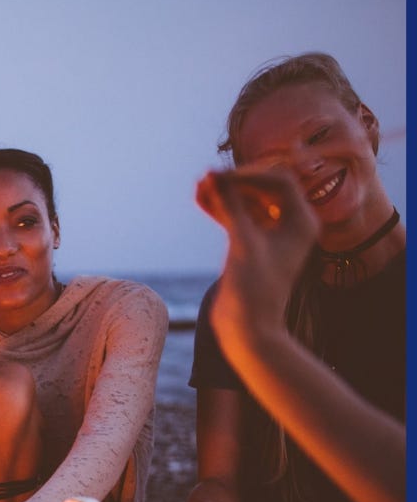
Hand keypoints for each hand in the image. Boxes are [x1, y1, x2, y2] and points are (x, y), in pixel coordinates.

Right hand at [195, 166, 319, 337]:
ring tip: (198, 185)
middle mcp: (290, 225)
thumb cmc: (253, 288)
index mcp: (301, 222)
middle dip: (235, 182)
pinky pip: (237, 218)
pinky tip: (200, 200)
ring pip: (247, 203)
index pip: (280, 182)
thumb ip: (230, 206)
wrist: (247, 326)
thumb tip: (214, 175)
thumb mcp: (242, 242)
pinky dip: (220, 209)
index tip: (223, 178)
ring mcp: (270, 235)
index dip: (251, 176)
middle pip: (263, 189)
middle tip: (207, 177)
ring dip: (225, 194)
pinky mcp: (252, 245)